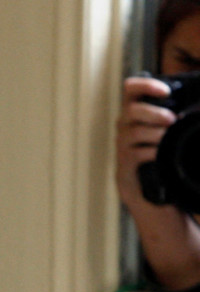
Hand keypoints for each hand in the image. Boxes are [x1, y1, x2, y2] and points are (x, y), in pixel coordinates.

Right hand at [116, 76, 174, 204]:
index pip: (131, 88)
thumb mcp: (161, 127)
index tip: (167, 91)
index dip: (146, 85)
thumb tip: (197, 106)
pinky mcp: (125, 160)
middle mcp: (125, 124)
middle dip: (154, 113)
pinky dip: (153, 152)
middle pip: (132, 110)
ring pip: (136, 131)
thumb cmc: (155, 148)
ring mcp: (123, 142)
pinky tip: (162, 153)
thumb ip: (171, 113)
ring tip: (169, 137)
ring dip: (157, 133)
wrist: (140, 182)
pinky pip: (138, 152)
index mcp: (135, 110)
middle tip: (172, 119)